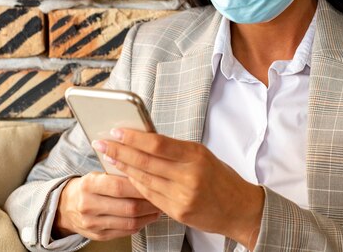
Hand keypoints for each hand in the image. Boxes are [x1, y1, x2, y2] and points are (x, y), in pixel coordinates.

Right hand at [53, 172, 162, 240]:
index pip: (119, 186)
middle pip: (128, 206)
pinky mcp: (99, 235)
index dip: (140, 185)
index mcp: (88, 185)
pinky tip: (149, 216)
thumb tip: (144, 164)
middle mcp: (88, 206)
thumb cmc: (88, 187)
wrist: (64, 207)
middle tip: (162, 196)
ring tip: (159, 206)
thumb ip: (117, 172)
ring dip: (149, 215)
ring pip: (130, 222)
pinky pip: (126, 231)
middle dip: (149, 202)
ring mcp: (93, 223)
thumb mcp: (96, 174)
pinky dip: (141, 224)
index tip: (156, 181)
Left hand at [92, 130, 264, 248]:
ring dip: (123, 168)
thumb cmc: (221, 178)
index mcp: (196, 155)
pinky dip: (136, 184)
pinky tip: (125, 176)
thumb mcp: (203, 156)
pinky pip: (150, 196)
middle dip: (120, 151)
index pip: (158, 144)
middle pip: (146, 162)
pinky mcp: (178, 212)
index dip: (134, 138)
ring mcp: (183, 196)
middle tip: (102, 143)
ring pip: (144, 179)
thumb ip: (176, 150)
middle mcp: (189, 175)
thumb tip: (146, 140)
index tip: (117, 131)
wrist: (239, 208)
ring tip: (109, 157)